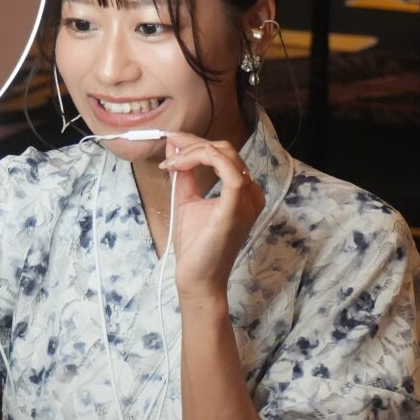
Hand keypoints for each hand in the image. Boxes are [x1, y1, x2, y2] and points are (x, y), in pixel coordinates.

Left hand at [159, 133, 265, 300]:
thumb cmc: (195, 244)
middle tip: (169, 146)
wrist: (197, 277)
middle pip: (225, 150)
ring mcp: (246, 202)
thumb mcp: (186, 198)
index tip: (171, 142)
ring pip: (226, 155)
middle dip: (193, 143)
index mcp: (243, 191)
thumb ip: (183, 171)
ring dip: (195, 151)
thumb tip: (174, 145)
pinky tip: (189, 159)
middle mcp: (250, 194)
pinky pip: (232, 174)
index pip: (223, 154)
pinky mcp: (235, 210)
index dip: (195, 142)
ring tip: (172, 162)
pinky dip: (211, 160)